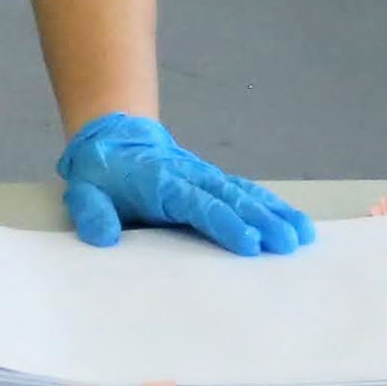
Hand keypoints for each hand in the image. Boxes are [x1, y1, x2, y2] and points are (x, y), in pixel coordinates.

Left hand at [57, 112, 314, 256]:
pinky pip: (248, 194)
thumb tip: (103, 237)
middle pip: (232, 199)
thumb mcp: (84, 193)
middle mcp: (192, 178)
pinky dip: (273, 207)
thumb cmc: (101, 175)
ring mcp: (207, 179)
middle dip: (262, 221)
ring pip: (246, 195)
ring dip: (275, 213)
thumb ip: (92, 214)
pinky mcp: (216, 185)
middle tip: (287, 243)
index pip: (198, 204)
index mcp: (162, 182)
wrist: (116, 141)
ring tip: (302, 235)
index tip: (248, 242)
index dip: (224, 223)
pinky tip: (295, 224)